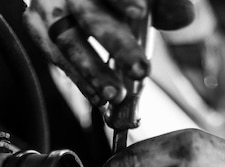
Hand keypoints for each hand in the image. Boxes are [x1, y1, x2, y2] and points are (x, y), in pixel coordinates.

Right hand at [23, 0, 195, 105]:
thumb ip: (165, 2)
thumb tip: (186, 15)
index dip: (126, 1)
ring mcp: (50, 8)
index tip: (142, 13)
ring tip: (117, 95)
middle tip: (140, 70)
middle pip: (92, 17)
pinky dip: (80, 81)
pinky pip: (57, 59)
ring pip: (70, 42)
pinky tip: (98, 98)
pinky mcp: (38, 28)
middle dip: (118, 45)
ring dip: (95, 73)